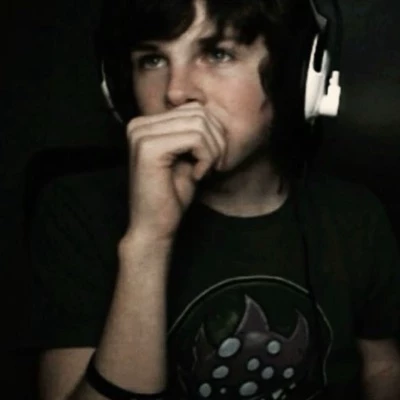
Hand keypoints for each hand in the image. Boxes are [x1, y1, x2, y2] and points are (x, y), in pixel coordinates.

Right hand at [125, 102, 225, 239]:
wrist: (154, 227)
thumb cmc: (171, 196)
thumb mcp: (186, 157)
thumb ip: (194, 133)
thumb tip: (212, 113)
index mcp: (145, 124)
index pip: (193, 108)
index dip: (212, 133)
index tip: (209, 160)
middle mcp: (139, 124)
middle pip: (198, 113)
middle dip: (216, 141)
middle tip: (213, 166)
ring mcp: (141, 134)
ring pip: (200, 124)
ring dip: (213, 151)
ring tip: (205, 171)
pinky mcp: (149, 148)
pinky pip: (196, 139)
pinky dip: (206, 158)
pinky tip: (197, 175)